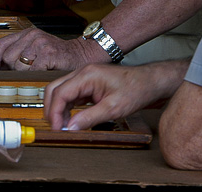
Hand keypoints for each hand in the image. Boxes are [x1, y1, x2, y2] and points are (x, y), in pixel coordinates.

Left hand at [0, 27, 106, 70]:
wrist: (82, 54)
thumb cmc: (59, 54)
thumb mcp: (37, 47)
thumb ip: (21, 52)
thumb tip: (1, 67)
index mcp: (27, 33)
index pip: (2, 44)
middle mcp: (32, 36)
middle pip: (8, 57)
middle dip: (11, 69)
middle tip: (19, 75)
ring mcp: (40, 44)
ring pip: (18, 65)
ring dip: (22, 74)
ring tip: (32, 75)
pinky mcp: (48, 54)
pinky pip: (31, 70)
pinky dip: (32, 77)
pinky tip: (39, 76)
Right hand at [43, 62, 186, 130]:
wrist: (150, 83)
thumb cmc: (135, 90)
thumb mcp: (113, 108)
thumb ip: (89, 118)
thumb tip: (70, 128)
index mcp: (86, 75)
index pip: (60, 93)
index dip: (54, 112)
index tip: (56, 128)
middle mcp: (82, 73)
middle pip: (55, 89)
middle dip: (51, 108)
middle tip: (55, 127)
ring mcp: (85, 78)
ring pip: (61, 92)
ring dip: (59, 109)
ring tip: (63, 126)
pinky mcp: (89, 84)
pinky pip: (71, 94)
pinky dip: (67, 107)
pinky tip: (71, 119)